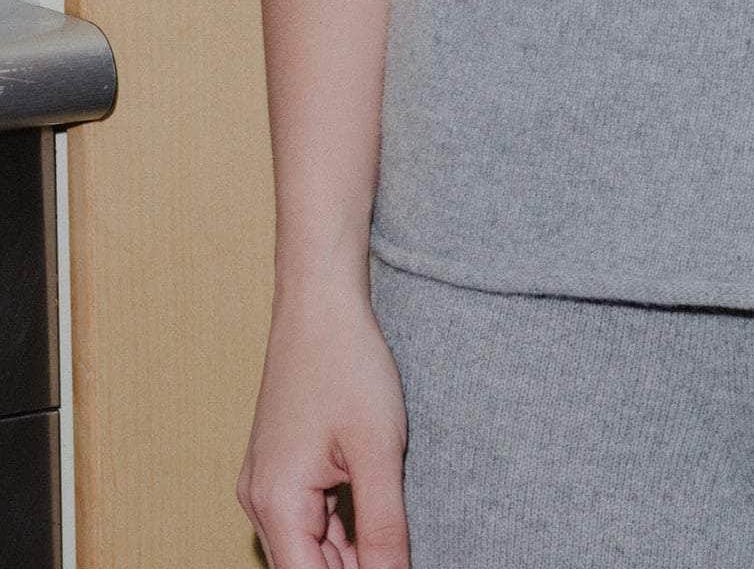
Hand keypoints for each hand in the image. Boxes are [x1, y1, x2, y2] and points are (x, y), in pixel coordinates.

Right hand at [237, 272, 410, 567]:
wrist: (320, 303)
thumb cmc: (347, 364)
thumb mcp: (378, 450)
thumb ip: (383, 527)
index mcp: (277, 503)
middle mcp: (261, 501)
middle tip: (398, 558)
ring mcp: (267, 484)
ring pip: (309, 548)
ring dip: (350, 556)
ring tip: (391, 545)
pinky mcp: (281, 468)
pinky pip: (309, 519)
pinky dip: (341, 531)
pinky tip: (375, 527)